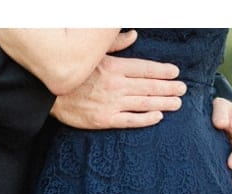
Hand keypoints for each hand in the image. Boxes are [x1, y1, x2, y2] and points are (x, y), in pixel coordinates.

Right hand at [50, 30, 185, 129]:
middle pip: (148, 86)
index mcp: (113, 67)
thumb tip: (133, 35)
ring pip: (143, 103)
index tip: (175, 73)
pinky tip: (158, 117)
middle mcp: (115, 86)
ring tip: (177, 104)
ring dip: (163, 103)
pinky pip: (130, 120)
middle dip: (168, 88)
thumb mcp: (92, 53)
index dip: (162, 71)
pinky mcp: (104, 120)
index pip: (145, 68)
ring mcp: (111, 104)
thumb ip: (115, 44)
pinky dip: (146, 119)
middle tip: (183, 89)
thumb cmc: (72, 74)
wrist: (49, 95)